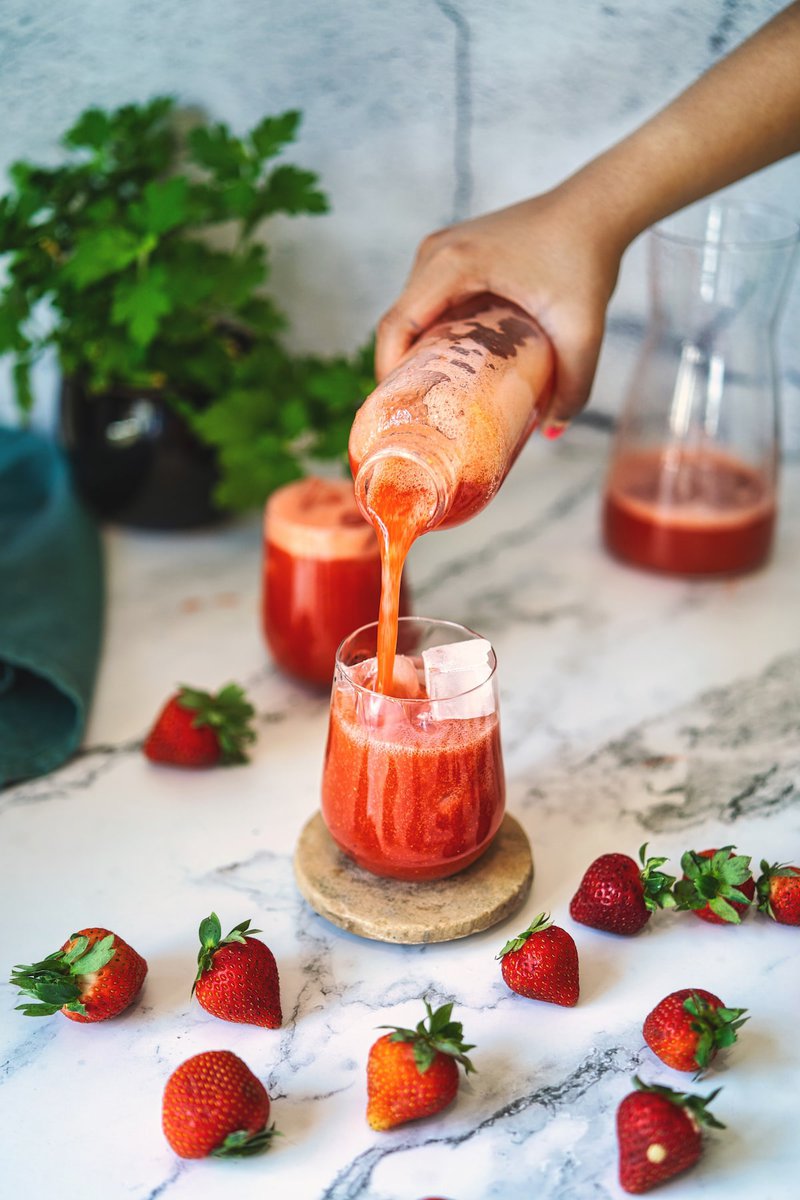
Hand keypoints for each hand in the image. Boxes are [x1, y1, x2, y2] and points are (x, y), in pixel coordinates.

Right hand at [375, 184, 626, 429]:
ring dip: (414, 351)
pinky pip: (426, 299)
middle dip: (400, 369)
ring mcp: (441, 248)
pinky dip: (430, 332)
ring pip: (410, 311)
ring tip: (432, 394)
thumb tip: (554, 432)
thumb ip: (574, 386)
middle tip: (419, 413)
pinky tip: (450, 363)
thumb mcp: (582, 330)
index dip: (389, 373)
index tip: (401, 411)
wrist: (596, 208)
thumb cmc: (586, 258)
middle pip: (399, 322)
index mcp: (452, 264)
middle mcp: (436, 252)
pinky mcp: (453, 252)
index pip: (396, 326)